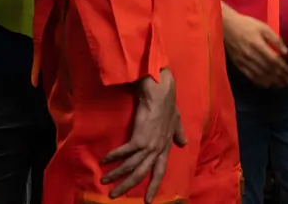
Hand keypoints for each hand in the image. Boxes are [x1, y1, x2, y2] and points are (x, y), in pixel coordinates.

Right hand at [101, 69, 187, 202]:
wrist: (160, 94)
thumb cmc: (167, 105)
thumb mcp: (176, 121)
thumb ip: (179, 133)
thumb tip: (184, 143)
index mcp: (165, 148)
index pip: (160, 171)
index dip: (153, 186)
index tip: (147, 201)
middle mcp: (157, 150)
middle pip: (142, 173)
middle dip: (127, 186)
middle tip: (114, 196)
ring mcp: (149, 145)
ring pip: (131, 166)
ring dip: (115, 174)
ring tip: (104, 180)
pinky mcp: (139, 138)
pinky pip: (124, 153)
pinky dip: (113, 157)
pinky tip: (104, 160)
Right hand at [222, 2, 287, 87]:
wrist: (226, 26)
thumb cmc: (247, 24)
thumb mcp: (263, 27)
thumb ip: (275, 39)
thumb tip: (286, 52)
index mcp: (258, 45)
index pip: (274, 60)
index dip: (284, 68)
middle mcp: (251, 55)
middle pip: (268, 70)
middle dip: (280, 77)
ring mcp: (244, 61)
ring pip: (260, 75)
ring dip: (272, 81)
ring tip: (281, 85)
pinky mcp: (238, 64)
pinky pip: (250, 76)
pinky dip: (259, 82)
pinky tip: (267, 84)